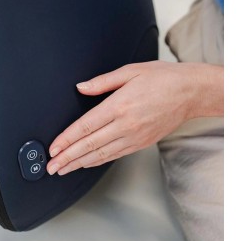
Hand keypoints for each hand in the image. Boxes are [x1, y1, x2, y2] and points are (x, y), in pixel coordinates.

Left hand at [46, 61, 223, 175]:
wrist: (190, 92)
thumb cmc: (162, 78)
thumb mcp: (130, 71)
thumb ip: (102, 82)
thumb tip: (81, 87)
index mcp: (119, 105)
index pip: (86, 127)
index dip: (67, 139)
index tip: (54, 148)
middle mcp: (126, 125)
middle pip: (89, 145)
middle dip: (67, 157)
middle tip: (51, 166)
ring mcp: (134, 137)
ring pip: (101, 154)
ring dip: (79, 163)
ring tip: (63, 169)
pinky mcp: (141, 143)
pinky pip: (114, 155)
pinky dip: (97, 161)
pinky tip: (86, 163)